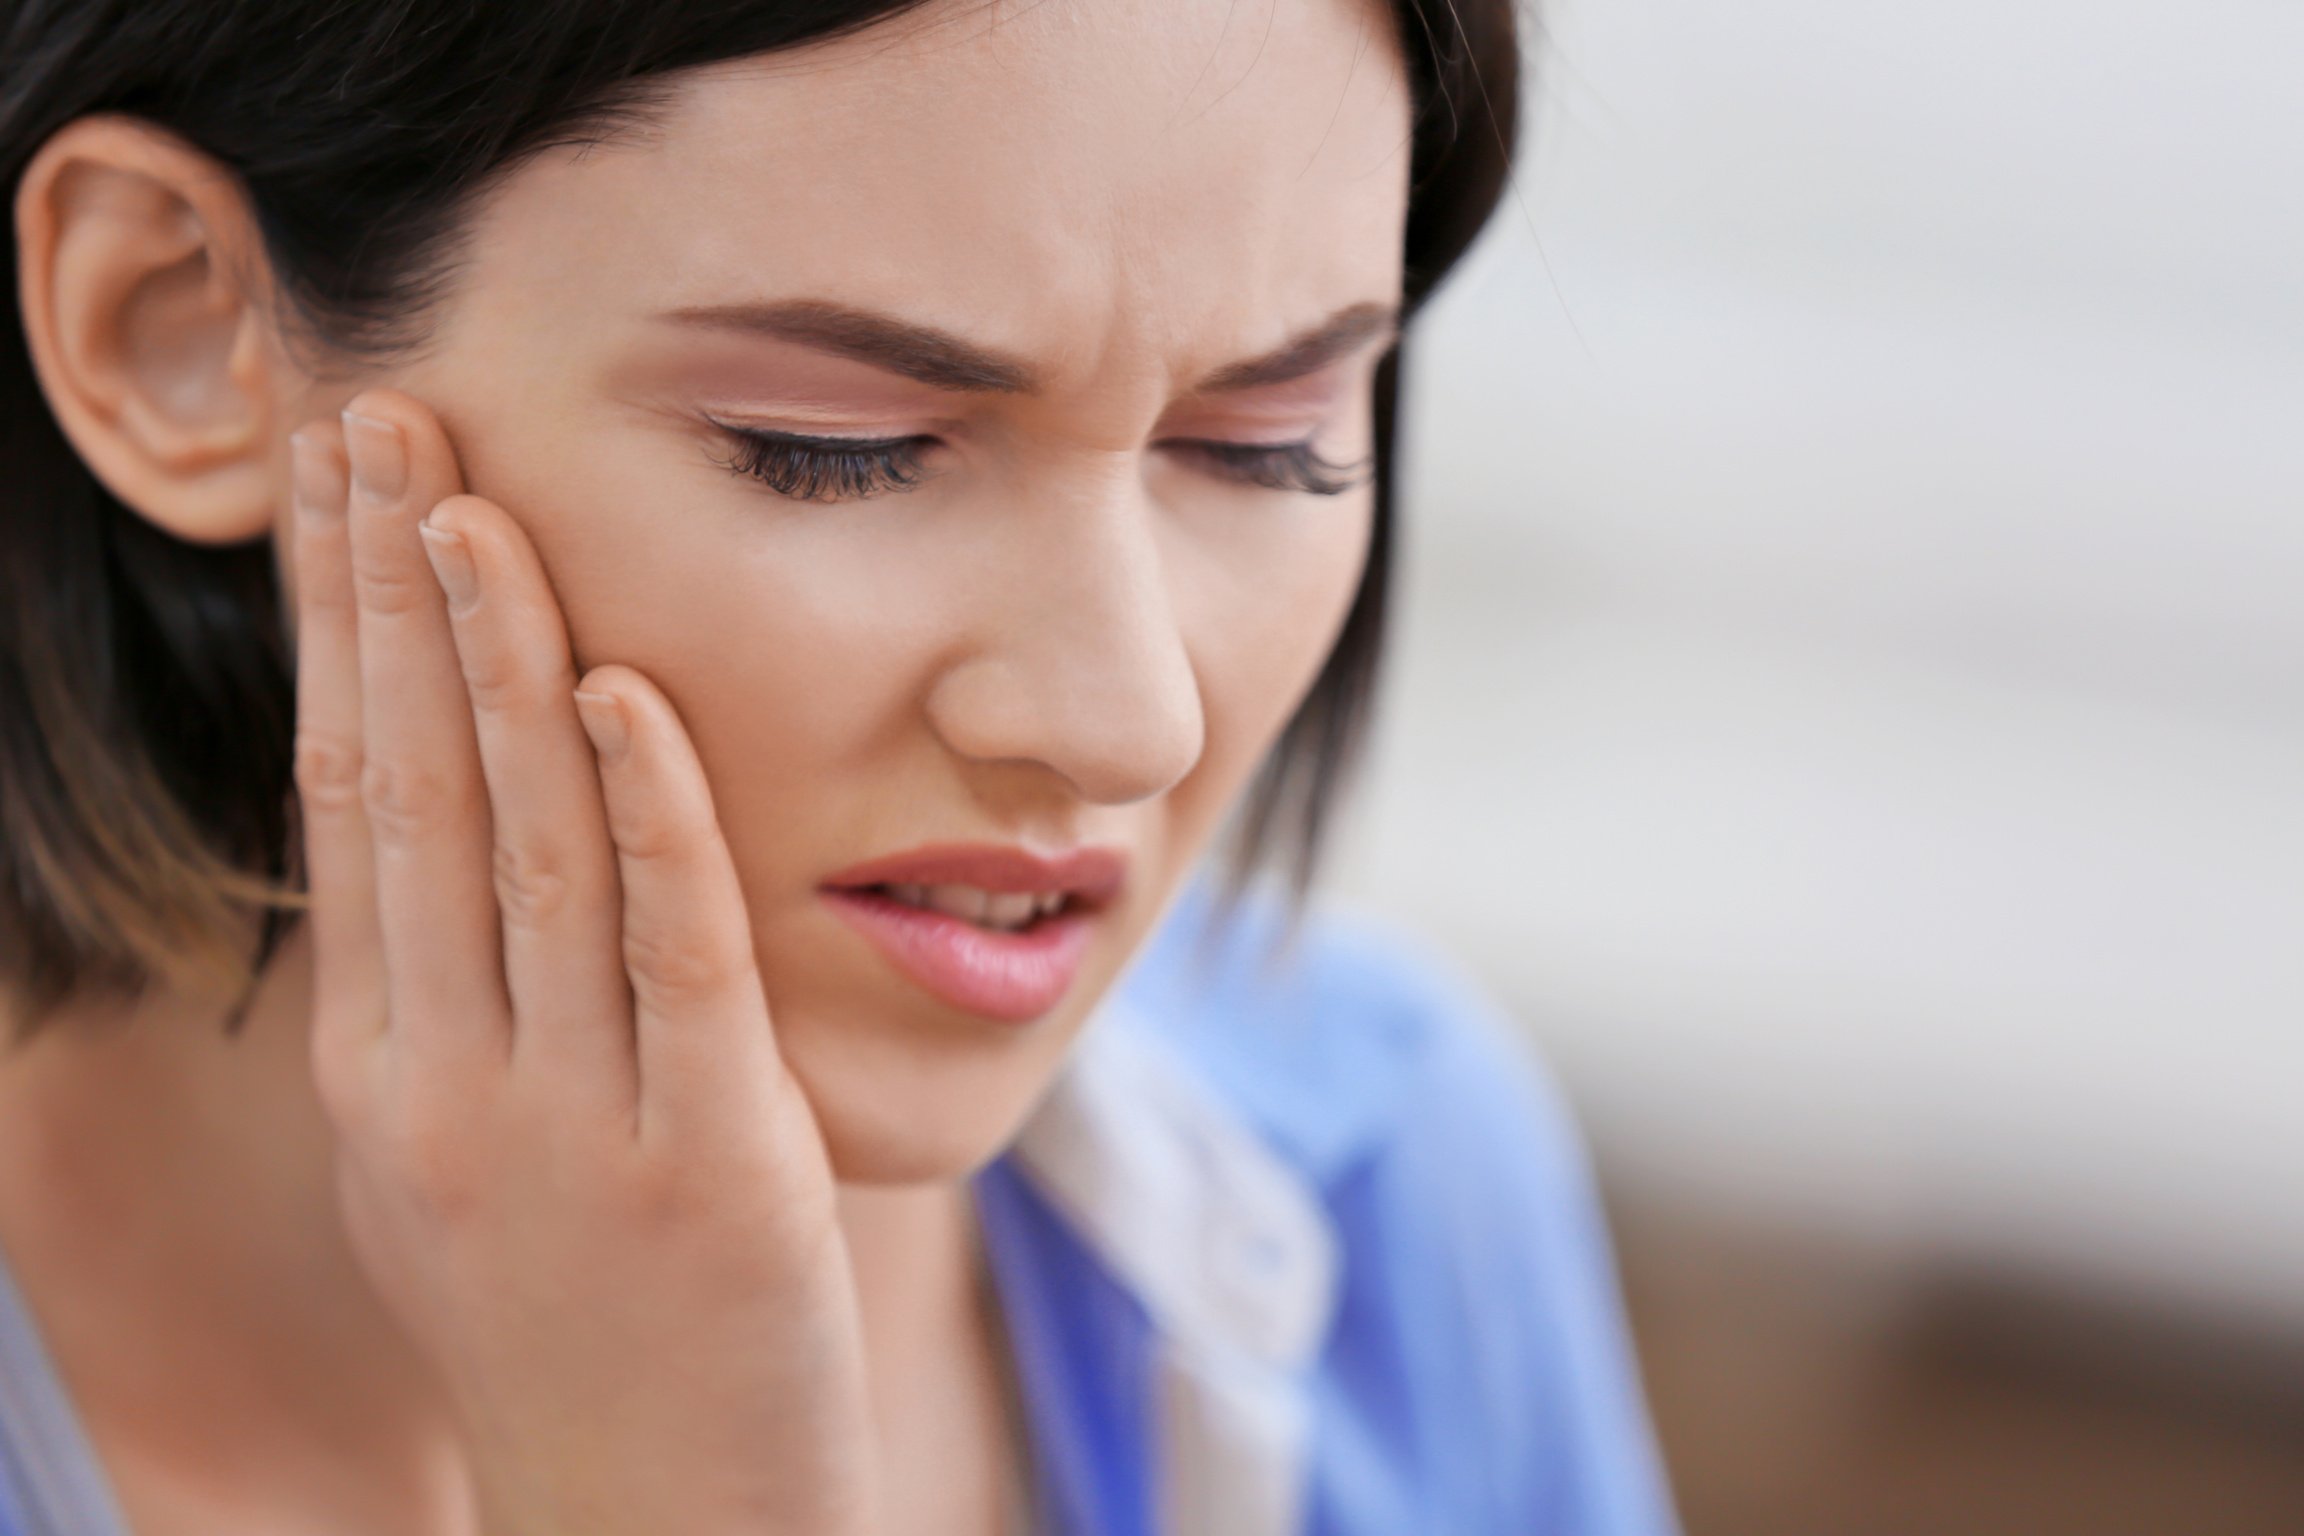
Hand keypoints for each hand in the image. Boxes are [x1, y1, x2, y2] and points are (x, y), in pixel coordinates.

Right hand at [286, 390, 878, 1535]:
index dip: (334, 632)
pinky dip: (649, 817)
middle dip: (383, 595)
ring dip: (493, 665)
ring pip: (522, 854)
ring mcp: (572, 1128)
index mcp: (386, 1068)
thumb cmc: (577, 1324)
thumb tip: (437, 834)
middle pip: (403, 794)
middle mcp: (447, 1084)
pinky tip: (621, 691)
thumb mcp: (462, 1163)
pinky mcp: (713, 1165)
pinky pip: (672, 959)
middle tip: (373, 409)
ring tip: (475, 499)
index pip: (346, 802)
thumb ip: (448, 1004)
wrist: (658, 1525)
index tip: (331, 480)